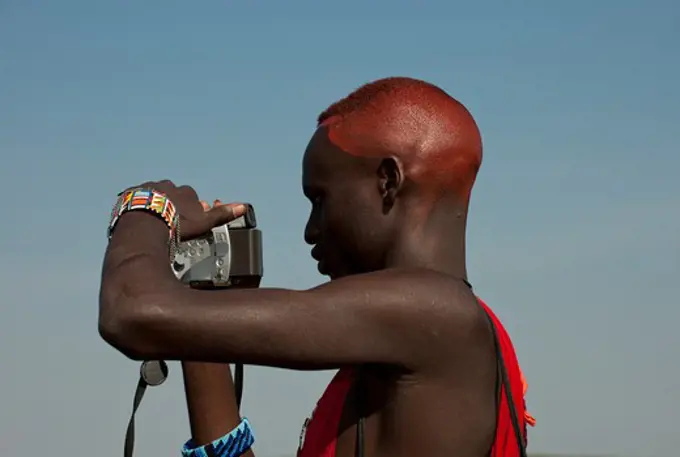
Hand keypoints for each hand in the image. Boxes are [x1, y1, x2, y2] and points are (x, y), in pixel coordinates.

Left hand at [132, 180, 246, 239]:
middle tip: (169, 221)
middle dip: (173, 205)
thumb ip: (221, 214)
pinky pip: (137, 197)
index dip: (191, 211)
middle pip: (174, 194)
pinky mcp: (133, 192)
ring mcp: (150, 187)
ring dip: (155, 203)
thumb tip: (243, 206)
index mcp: (186, 192)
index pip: (192, 199)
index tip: (186, 221)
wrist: (145, 225)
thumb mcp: (203, 222)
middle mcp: (169, 185)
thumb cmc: (176, 224)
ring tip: (153, 219)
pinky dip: (139, 204)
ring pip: (155, 194)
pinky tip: (139, 216)